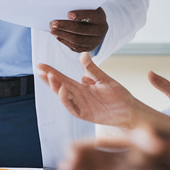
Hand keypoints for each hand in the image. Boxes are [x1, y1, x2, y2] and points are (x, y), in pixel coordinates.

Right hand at [36, 52, 156, 129]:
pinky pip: (72, 107)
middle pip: (60, 86)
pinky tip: (64, 89)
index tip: (40, 65)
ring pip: (64, 97)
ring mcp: (80, 106)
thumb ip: (92, 69)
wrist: (130, 110)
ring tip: (51, 76)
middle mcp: (78, 96)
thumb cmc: (118, 96)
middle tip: (40, 69)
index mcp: (81, 87)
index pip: (62, 78)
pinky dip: (66, 99)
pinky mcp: (85, 114)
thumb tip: (83, 54)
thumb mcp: (104, 79)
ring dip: (56, 87)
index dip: (51, 72)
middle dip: (49, 78)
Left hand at [49, 7, 107, 51]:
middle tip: (53, 23)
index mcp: (100, 17)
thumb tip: (62, 8)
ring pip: (78, 41)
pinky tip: (57, 36)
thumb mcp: (85, 6)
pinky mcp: (90, 47)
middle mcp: (101, 30)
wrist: (95, 23)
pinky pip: (76, 47)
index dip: (80, 15)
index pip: (92, 15)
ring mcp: (96, 40)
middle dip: (65, 26)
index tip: (68, 14)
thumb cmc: (86, 10)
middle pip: (82, 30)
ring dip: (63, 35)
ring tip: (52, 30)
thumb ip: (77, 5)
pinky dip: (65, 42)